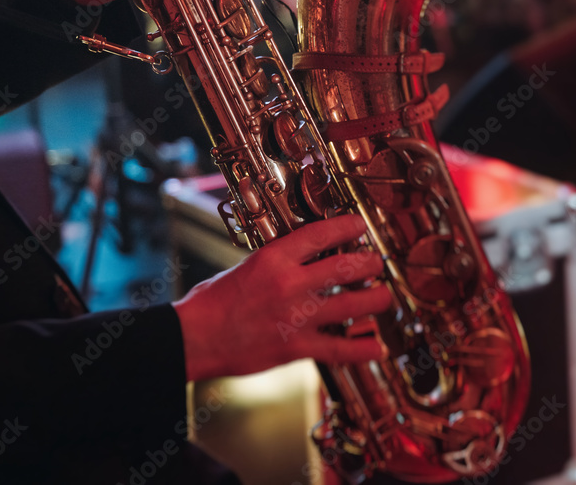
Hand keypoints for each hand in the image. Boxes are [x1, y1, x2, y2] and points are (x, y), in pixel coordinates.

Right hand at [173, 215, 391, 380]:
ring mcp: (296, 317)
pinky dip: (362, 349)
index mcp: (274, 258)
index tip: (360, 225)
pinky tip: (376, 347)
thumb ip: (277, 261)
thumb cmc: (212, 303)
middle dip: (370, 264)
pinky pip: (340, 348)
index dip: (348, 227)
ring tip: (383, 297)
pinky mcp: (296, 347)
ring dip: (375, 300)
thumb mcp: (245, 266)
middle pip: (347, 267)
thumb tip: (304, 256)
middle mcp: (290, 284)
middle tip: (376, 264)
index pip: (322, 234)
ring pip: (353, 304)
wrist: (192, 338)